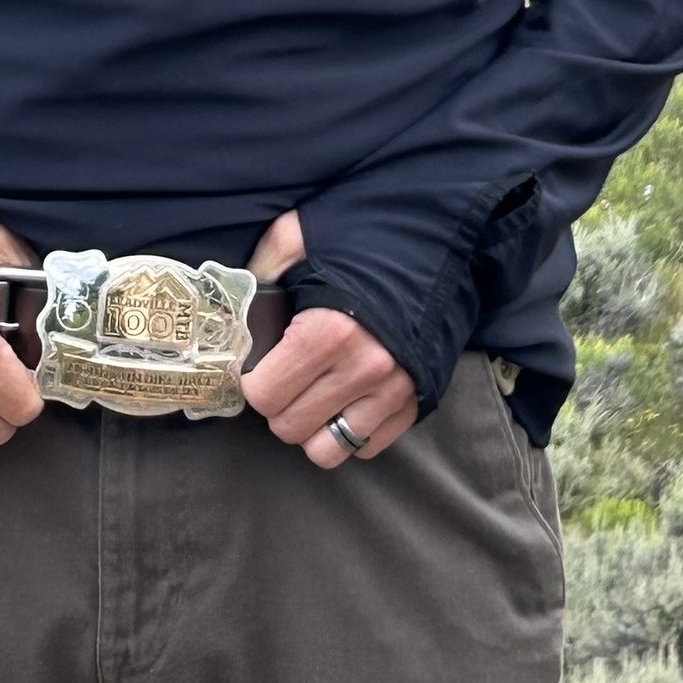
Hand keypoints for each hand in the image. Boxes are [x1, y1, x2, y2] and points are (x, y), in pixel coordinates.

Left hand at [240, 209, 417, 468]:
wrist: (447, 235)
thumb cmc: (366, 232)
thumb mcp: (299, 235)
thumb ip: (261, 270)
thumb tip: (235, 310)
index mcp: (326, 331)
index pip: (263, 395)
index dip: (252, 380)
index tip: (257, 365)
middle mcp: (362, 370)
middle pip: (290, 427)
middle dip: (278, 405)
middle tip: (283, 378)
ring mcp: (394, 391)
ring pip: (327, 450)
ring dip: (312, 428)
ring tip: (313, 396)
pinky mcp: (418, 403)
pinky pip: (367, 447)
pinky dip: (350, 431)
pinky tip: (346, 399)